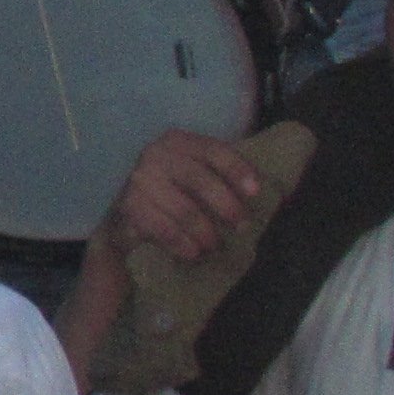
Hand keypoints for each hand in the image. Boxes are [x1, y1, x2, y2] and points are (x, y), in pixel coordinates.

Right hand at [100, 127, 270, 269]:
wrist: (124, 208)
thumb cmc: (170, 188)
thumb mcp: (193, 170)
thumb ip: (219, 173)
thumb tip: (269, 190)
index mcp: (178, 141)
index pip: (213, 150)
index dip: (237, 169)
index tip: (256, 192)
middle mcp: (156, 155)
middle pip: (199, 180)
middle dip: (226, 206)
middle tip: (241, 226)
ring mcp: (140, 180)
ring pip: (184, 209)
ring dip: (206, 232)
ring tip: (216, 246)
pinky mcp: (129, 207)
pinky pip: (163, 229)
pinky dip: (182, 244)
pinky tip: (194, 253)